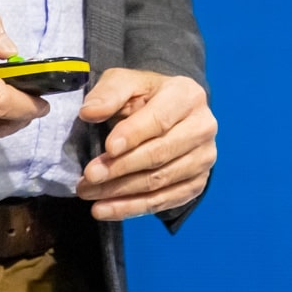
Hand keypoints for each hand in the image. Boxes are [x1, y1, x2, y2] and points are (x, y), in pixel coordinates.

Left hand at [75, 70, 216, 220]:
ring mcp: (204, 158)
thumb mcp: (125, 82)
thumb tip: (89, 112)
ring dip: (120, 192)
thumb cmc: (144, 97)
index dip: (133, 135)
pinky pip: (164, 201)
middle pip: (160, 154)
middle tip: (88, 177)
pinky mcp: (198, 183)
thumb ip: (108, 93)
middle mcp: (203, 127)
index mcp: (187, 95)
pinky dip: (131, 208)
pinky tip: (104, 209)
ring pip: (160, 181)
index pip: (160, 120)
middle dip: (120, 168)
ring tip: (88, 193)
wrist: (170, 114)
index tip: (107, 148)